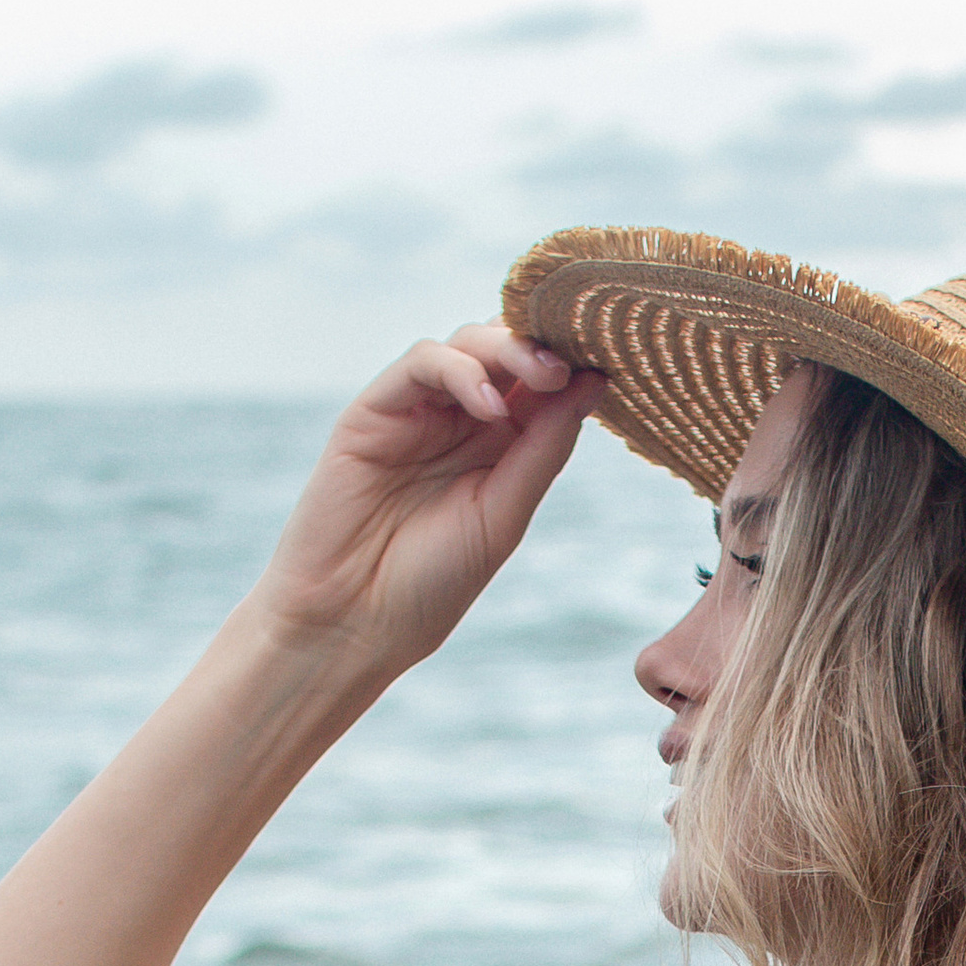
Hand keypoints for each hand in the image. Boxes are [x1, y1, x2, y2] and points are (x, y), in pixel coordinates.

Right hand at [246, 322, 607, 687]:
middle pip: (507, 351)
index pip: (542, 384)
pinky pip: (421, 363)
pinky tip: (489, 404)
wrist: (352, 621)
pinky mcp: (374, 410)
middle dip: (545, 348)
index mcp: (500, 447)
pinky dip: (460, 370)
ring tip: (543, 378)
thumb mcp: (504, 515)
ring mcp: (418, 412)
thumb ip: (543, 450)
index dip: (574, 365)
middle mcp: (460, 421)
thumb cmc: (429, 583)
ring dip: (508, 350)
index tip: (613, 361)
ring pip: (467, 344)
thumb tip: (593, 383)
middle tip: (573, 364)